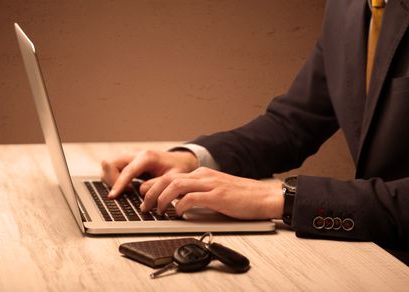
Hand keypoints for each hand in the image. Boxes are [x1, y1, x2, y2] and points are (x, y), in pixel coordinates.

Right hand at [101, 149, 198, 198]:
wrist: (180, 160)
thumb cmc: (177, 168)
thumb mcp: (174, 178)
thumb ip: (158, 185)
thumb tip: (141, 191)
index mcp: (147, 157)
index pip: (127, 170)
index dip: (118, 184)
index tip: (113, 196)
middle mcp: (135, 153)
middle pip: (109, 163)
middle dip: (111, 180)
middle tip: (126, 191)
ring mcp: (129, 155)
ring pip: (107, 164)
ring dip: (111, 178)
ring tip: (127, 189)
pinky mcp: (127, 160)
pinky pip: (111, 167)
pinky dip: (113, 177)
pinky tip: (126, 185)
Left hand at [141, 167, 283, 219]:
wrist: (264, 196)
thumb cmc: (242, 197)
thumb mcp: (216, 190)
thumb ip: (198, 193)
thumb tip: (179, 204)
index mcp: (202, 174)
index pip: (170, 176)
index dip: (154, 186)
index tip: (144, 197)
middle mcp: (204, 176)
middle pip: (168, 179)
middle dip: (152, 192)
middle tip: (145, 207)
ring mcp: (211, 184)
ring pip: (176, 186)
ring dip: (162, 199)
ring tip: (157, 211)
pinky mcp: (218, 196)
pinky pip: (192, 198)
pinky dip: (180, 206)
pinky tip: (178, 213)